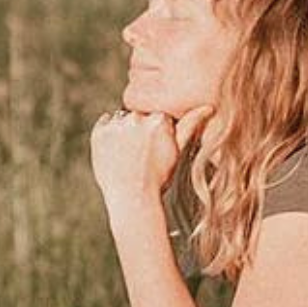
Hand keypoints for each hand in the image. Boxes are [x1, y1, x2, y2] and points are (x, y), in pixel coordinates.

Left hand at [90, 104, 212, 212]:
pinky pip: (104, 124)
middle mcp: (138, 117)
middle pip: (139, 115)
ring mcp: (117, 125)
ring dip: (123, 130)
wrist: (132, 199)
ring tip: (127, 155)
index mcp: (160, 119)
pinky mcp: (99, 132)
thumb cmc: (158, 177)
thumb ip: (190, 125)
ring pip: (121, 118)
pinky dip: (108, 135)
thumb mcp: (178, 151)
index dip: (155, 132)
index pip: (157, 115)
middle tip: (139, 155)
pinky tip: (115, 153)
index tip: (153, 148)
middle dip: (139, 129)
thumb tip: (208, 107)